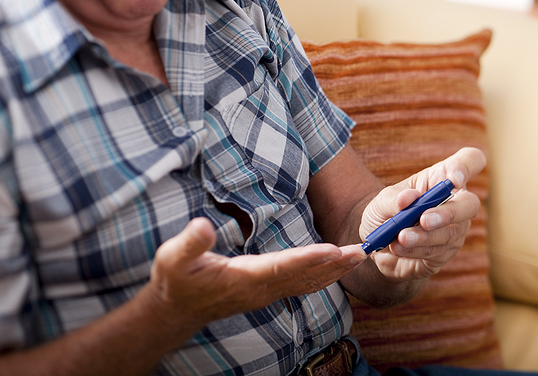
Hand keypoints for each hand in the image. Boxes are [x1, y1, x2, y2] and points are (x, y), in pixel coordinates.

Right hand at [145, 218, 366, 334]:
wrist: (175, 310)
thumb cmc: (175, 280)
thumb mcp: (173, 258)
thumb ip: (190, 243)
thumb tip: (202, 226)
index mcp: (242, 277)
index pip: (281, 266)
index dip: (307, 258)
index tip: (333, 249)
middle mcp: (260, 288)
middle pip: (305, 275)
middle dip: (335, 263)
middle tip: (364, 250)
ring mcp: (266, 293)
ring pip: (308, 282)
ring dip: (336, 269)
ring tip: (361, 255)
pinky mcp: (268, 291)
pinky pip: (303, 284)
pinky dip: (324, 274)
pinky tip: (338, 267)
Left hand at [359, 147, 484, 281]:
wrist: (377, 246)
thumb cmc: (385, 214)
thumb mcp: (381, 202)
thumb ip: (393, 199)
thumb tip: (409, 198)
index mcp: (442, 178)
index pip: (470, 161)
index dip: (467, 167)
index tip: (453, 180)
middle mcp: (456, 203)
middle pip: (471, 204)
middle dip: (449, 213)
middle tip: (424, 219)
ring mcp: (454, 230)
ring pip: (451, 234)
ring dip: (424, 236)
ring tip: (402, 237)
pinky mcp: (446, 253)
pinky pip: (437, 253)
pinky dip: (415, 250)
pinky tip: (398, 247)